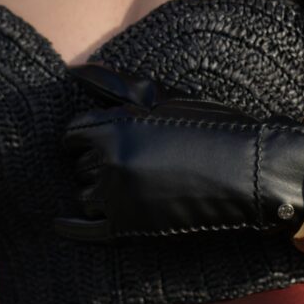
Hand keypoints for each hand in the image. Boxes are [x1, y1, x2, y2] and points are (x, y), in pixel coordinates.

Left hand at [54, 66, 303, 246]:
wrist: (244, 172)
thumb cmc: (206, 126)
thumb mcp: (160, 97)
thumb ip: (113, 86)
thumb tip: (73, 72)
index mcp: (112, 126)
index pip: (73, 133)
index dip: (85, 137)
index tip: (95, 142)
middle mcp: (107, 162)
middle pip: (80, 166)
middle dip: (96, 164)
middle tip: (127, 164)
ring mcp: (116, 198)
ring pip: (86, 196)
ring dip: (100, 192)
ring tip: (128, 187)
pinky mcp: (128, 229)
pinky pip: (87, 231)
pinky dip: (72, 229)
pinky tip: (59, 225)